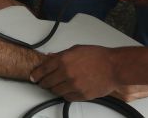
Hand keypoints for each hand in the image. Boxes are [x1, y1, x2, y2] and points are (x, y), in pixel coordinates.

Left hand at [31, 45, 147, 101]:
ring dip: (54, 89)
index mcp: (63, 60)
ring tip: (56, 86)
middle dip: (43, 83)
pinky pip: (67, 97)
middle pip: (47, 83)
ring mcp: (74, 86)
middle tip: (43, 83)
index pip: (43, 70)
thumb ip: (61, 54)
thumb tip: (50, 57)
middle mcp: (66, 73)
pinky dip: (65, 94)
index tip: (34, 77)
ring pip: (56, 91)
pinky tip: (67, 90)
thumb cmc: (98, 56)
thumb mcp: (76, 49)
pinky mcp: (81, 95)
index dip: (36, 75)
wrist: (113, 67)